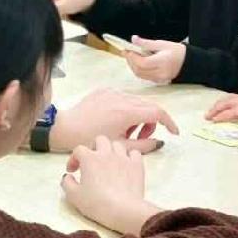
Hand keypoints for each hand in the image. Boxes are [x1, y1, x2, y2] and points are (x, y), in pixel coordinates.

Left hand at [48, 87, 179, 154]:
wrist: (64, 128)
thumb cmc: (89, 140)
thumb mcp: (119, 147)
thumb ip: (144, 145)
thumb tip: (160, 142)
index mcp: (127, 112)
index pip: (158, 112)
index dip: (169, 122)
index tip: (173, 132)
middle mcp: (122, 97)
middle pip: (149, 106)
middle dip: (152, 122)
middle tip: (142, 138)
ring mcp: (112, 92)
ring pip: (137, 101)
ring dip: (139, 116)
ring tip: (126, 132)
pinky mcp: (104, 90)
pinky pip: (123, 98)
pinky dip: (126, 109)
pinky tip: (114, 122)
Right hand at [62, 136, 161, 235]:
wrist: (123, 210)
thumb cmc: (97, 204)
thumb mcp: (73, 196)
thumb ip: (67, 183)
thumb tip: (68, 177)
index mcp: (89, 158)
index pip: (79, 150)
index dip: (74, 159)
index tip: (73, 170)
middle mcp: (107, 154)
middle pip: (100, 140)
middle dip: (94, 148)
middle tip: (92, 160)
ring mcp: (123, 158)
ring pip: (117, 144)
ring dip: (111, 150)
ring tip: (109, 162)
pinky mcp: (137, 166)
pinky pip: (134, 153)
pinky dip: (129, 156)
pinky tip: (125, 165)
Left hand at [124, 38, 185, 84]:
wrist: (187, 62)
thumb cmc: (176, 51)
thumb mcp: (161, 44)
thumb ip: (146, 43)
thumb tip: (134, 39)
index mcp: (162, 62)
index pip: (143, 63)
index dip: (132, 57)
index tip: (127, 50)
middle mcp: (160, 72)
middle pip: (139, 70)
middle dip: (130, 61)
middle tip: (127, 52)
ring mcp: (159, 78)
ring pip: (140, 75)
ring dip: (133, 66)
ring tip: (132, 56)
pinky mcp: (158, 81)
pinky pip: (144, 77)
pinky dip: (138, 69)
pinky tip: (139, 62)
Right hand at [206, 89, 237, 124]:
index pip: (233, 111)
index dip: (223, 116)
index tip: (213, 121)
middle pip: (227, 103)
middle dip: (215, 109)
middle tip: (206, 117)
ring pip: (228, 100)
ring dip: (217, 105)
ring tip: (210, 112)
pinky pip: (232, 99)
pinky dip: (223, 101)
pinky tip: (222, 105)